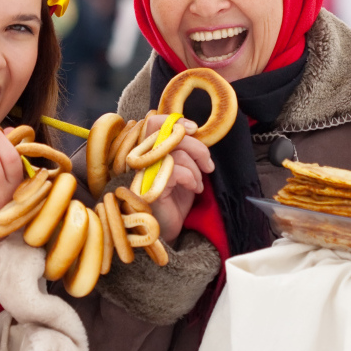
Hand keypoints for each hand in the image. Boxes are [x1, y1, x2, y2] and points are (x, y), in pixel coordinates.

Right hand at [142, 116, 214, 243]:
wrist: (170, 231)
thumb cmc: (176, 199)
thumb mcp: (183, 170)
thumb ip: (184, 151)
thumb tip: (195, 132)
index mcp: (149, 151)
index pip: (153, 123)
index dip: (173, 120)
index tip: (194, 128)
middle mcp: (142, 159)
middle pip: (169, 134)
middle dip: (197, 147)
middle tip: (208, 164)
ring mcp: (144, 173)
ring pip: (178, 153)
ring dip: (196, 169)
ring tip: (199, 184)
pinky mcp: (150, 187)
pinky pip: (176, 171)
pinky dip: (191, 178)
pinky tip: (194, 189)